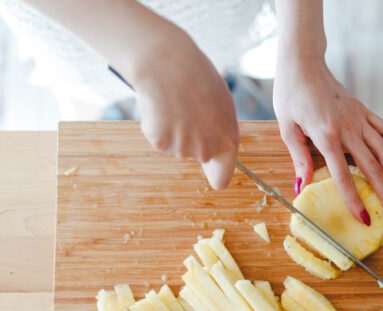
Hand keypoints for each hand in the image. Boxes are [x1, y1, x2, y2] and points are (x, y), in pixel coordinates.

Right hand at [131, 29, 238, 189]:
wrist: (168, 62)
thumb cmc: (196, 76)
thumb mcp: (219, 103)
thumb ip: (218, 127)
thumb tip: (211, 139)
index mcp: (228, 140)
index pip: (222, 176)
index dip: (216, 173)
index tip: (214, 176)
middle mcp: (207, 150)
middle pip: (197, 156)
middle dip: (191, 139)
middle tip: (186, 110)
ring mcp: (183, 148)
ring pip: (175, 146)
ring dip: (172, 129)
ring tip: (173, 103)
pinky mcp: (161, 143)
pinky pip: (157, 137)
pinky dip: (154, 124)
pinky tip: (159, 105)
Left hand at [274, 59, 382, 223]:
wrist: (303, 63)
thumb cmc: (291, 94)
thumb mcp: (287, 128)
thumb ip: (299, 158)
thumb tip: (302, 186)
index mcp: (327, 136)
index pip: (344, 176)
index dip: (354, 200)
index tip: (364, 218)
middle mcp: (348, 129)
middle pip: (371, 168)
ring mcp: (359, 119)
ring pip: (382, 152)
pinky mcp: (364, 111)